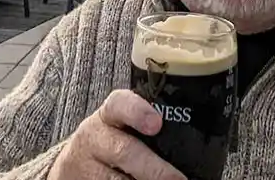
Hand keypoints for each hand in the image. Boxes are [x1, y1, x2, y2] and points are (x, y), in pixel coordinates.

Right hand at [50, 89, 185, 179]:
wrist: (75, 164)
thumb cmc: (113, 140)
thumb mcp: (124, 124)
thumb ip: (151, 124)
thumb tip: (199, 140)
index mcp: (110, 114)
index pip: (120, 104)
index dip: (138, 112)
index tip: (156, 124)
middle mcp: (95, 137)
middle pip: (124, 152)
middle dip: (154, 169)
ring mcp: (87, 165)